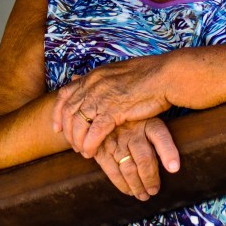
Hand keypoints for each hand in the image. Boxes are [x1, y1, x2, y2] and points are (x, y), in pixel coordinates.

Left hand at [53, 56, 171, 156]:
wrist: (167, 75)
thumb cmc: (151, 74)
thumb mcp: (122, 72)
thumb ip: (107, 80)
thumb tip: (102, 85)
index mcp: (96, 75)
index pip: (66, 93)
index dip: (58, 112)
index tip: (57, 126)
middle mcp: (94, 85)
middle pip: (69, 111)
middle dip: (67, 131)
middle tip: (71, 144)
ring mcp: (102, 97)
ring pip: (79, 124)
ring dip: (78, 141)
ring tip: (83, 152)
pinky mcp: (113, 110)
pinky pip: (94, 132)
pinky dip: (89, 145)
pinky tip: (91, 153)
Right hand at [93, 118, 179, 200]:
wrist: (106, 114)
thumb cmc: (137, 124)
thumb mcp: (152, 122)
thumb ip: (161, 139)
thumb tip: (173, 165)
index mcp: (149, 123)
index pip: (161, 137)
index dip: (168, 153)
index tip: (174, 168)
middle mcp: (133, 132)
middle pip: (144, 159)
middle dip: (150, 178)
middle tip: (154, 191)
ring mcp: (116, 141)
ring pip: (128, 169)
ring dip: (137, 186)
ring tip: (143, 195)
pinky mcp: (102, 150)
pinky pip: (113, 172)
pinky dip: (122, 185)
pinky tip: (129, 191)